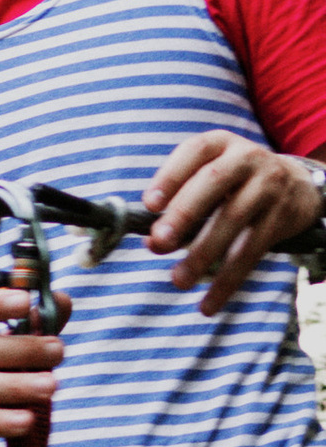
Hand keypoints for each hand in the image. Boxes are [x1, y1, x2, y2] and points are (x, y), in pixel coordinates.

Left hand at [144, 131, 322, 313]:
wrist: (297, 184)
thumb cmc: (235, 182)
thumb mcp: (209, 177)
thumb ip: (178, 204)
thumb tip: (151, 242)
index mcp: (220, 144)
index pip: (193, 152)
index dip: (170, 176)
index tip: (149, 204)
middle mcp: (246, 158)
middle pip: (213, 182)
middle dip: (184, 214)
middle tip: (159, 243)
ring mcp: (268, 186)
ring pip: (233, 219)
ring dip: (203, 253)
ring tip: (179, 280)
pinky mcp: (281, 217)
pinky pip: (252, 251)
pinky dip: (228, 280)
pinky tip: (209, 303)